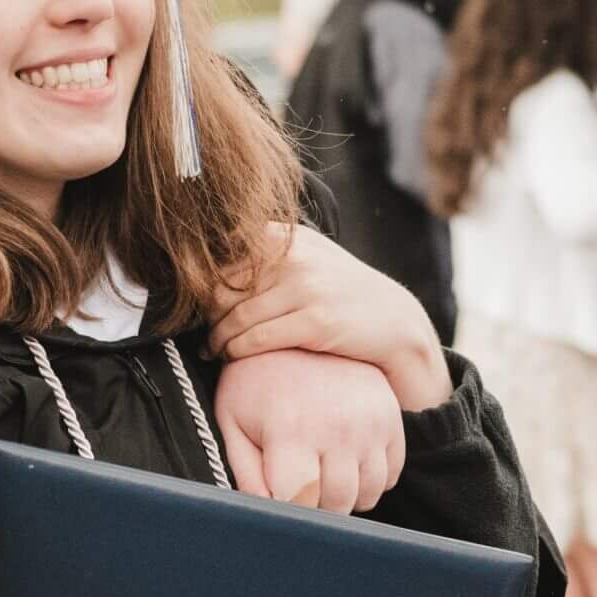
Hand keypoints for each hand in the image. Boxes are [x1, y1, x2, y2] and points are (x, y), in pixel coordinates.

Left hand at [207, 225, 451, 410]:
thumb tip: (213, 261)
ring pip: (237, 318)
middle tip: (204, 333)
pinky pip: (257, 339)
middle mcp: (295, 258)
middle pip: (224, 290)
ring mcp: (307, 289)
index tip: (201, 309)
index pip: (223, 262)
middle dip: (208, 317)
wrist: (395, 321)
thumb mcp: (310, 258)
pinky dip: (236, 352)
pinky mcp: (316, 322)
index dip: (204, 290)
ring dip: (217, 340)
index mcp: (287, 238)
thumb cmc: (343, 293)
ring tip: (213, 350)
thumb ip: (269, 254)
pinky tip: (231, 357)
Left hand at [214, 350, 403, 513]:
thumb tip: (263, 512)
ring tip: (322, 479)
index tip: (280, 499)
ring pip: (367, 494)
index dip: (288, 509)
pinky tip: (346, 465)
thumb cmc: (254, 382)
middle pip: (337, 503)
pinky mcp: (390, 418)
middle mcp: (337, 429)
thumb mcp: (233, 420)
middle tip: (300, 490)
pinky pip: (391, 474)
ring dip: (346, 498)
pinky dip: (371, 481)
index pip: (300, 501)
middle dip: (316, 507)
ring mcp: (369, 424)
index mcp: (291, 431)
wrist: (297, 334)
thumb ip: (245, 472)